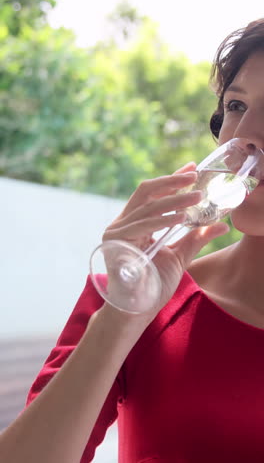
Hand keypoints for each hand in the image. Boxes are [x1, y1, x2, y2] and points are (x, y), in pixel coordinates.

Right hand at [103, 162, 228, 313]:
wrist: (138, 308)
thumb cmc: (155, 283)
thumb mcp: (179, 256)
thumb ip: (195, 238)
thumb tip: (220, 225)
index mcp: (135, 223)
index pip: (153, 194)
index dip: (172, 180)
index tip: (191, 168)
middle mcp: (123, 223)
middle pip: (146, 192)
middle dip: (172, 182)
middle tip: (194, 174)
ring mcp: (117, 231)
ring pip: (147, 206)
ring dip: (174, 200)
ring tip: (197, 197)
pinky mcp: (115, 241)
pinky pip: (142, 224)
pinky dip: (162, 220)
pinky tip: (181, 216)